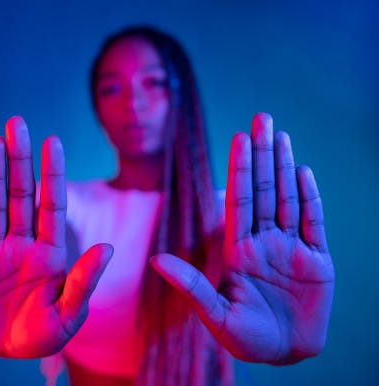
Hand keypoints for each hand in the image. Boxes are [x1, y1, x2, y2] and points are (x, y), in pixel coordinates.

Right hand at [0, 116, 112, 357]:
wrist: (9, 352)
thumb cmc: (44, 335)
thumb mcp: (70, 312)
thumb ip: (85, 280)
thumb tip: (107, 248)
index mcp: (50, 251)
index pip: (52, 203)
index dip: (52, 173)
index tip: (53, 141)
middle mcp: (22, 243)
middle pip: (22, 194)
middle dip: (21, 160)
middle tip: (18, 124)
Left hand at [151, 113, 333, 363]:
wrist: (283, 355)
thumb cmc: (245, 338)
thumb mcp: (214, 312)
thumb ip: (190, 284)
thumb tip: (155, 260)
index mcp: (238, 250)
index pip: (238, 200)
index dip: (239, 169)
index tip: (238, 138)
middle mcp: (264, 241)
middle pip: (264, 190)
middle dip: (262, 155)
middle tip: (261, 118)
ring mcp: (291, 248)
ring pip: (288, 198)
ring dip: (284, 166)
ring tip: (280, 135)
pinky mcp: (318, 261)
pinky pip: (314, 222)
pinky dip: (310, 197)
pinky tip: (302, 171)